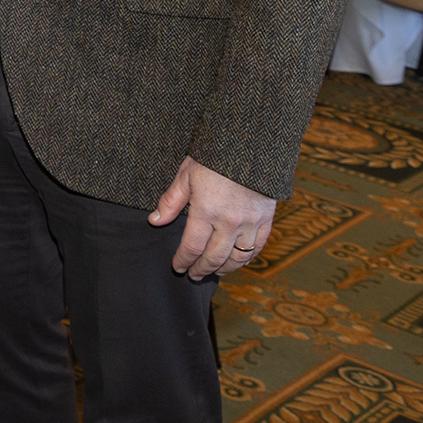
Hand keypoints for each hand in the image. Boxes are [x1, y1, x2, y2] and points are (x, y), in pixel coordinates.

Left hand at [150, 155, 275, 279]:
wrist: (250, 146)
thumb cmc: (213, 157)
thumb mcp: (186, 175)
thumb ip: (171, 201)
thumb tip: (155, 220)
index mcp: (206, 211)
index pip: (192, 247)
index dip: (183, 260)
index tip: (177, 267)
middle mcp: (229, 222)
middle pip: (214, 257)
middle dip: (202, 269)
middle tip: (193, 275)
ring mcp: (251, 223)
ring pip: (237, 257)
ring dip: (224, 269)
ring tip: (214, 272)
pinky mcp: (266, 220)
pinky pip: (257, 247)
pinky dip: (247, 259)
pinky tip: (238, 262)